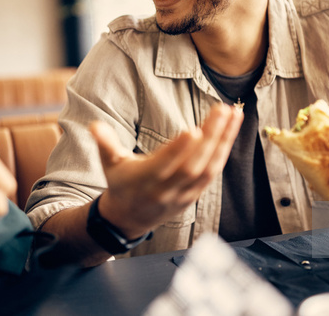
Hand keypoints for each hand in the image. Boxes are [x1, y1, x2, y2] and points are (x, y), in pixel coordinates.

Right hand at [92, 103, 242, 238]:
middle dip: (211, 137)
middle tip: (223, 110)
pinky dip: (224, 151)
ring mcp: (184, 193)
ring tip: (234, 115)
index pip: (165, 164)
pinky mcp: (195, 193)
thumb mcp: (109, 163)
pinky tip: (231, 130)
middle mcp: (167, 189)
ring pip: (208, 168)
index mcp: (145, 180)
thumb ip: (105, 143)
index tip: (194, 130)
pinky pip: (213, 172)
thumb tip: (94, 125)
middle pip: (193, 164)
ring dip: (224, 141)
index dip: (180, 149)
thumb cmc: (121, 184)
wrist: (129, 218)